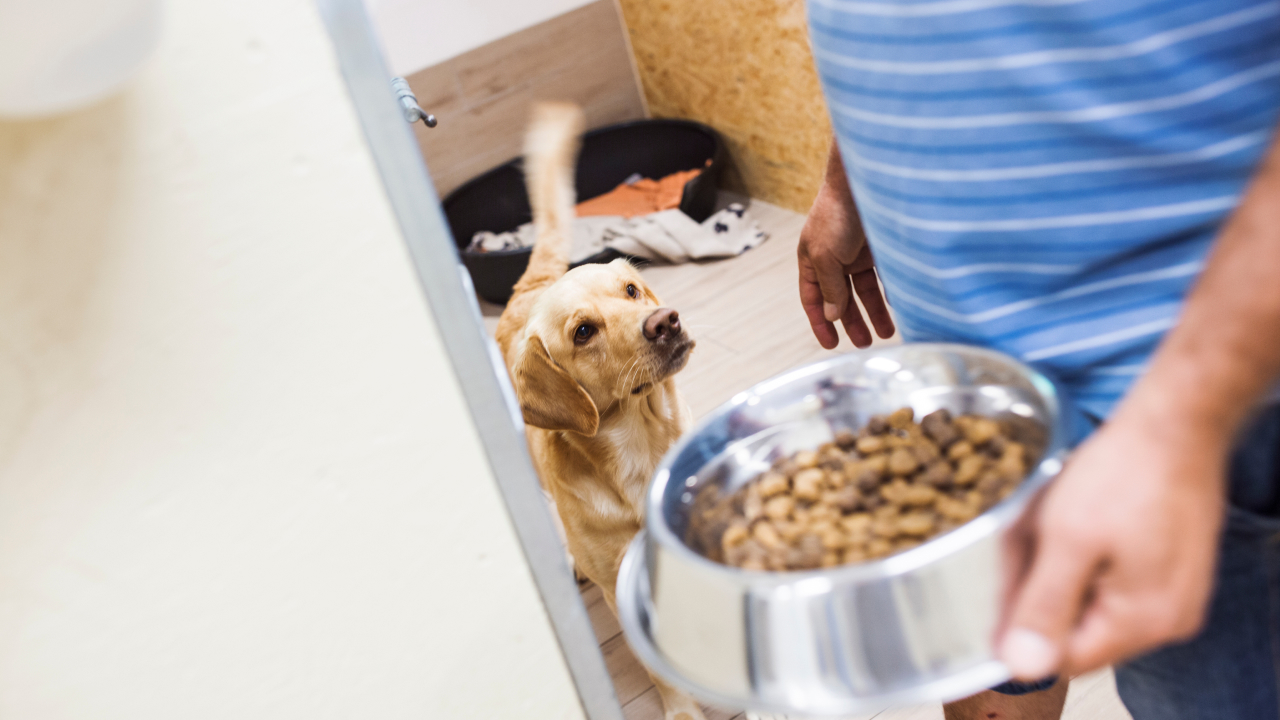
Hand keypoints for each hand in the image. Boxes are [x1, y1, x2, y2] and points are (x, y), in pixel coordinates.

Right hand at [798, 149, 893, 348]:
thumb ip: (830, 287)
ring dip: (875, 312)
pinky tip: (901, 308)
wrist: (864, 180)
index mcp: (812, 260)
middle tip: (864, 343)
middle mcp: (834, 258)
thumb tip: (831, 314)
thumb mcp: (825, 255)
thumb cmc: (836, 213)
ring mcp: (857, 253)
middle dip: (852, 322)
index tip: (830, 344)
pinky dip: (892, 293)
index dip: (820, 321)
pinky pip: (886, 277)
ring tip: (887, 333)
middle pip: (841, 298)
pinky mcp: (880, 247)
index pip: (813, 298)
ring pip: (866, 291)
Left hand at [998, 399, 1228, 679]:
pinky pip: (1115, 582)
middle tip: (1022, 548)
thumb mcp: (1067, 539)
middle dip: (1043, 596)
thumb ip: (1044, 605)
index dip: (1023, 633)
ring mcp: (1174, 594)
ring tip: (1049, 530)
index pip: (1066, 660)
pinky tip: (1074, 527)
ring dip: (1063, 576)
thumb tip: (1022, 665)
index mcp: (1143, 621)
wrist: (1175, 423)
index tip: (995, 598)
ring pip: (1095, 605)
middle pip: (1082, 633)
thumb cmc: (1126, 472)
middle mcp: (1167, 619)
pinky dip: (1086, 561)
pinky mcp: (1170, 568)